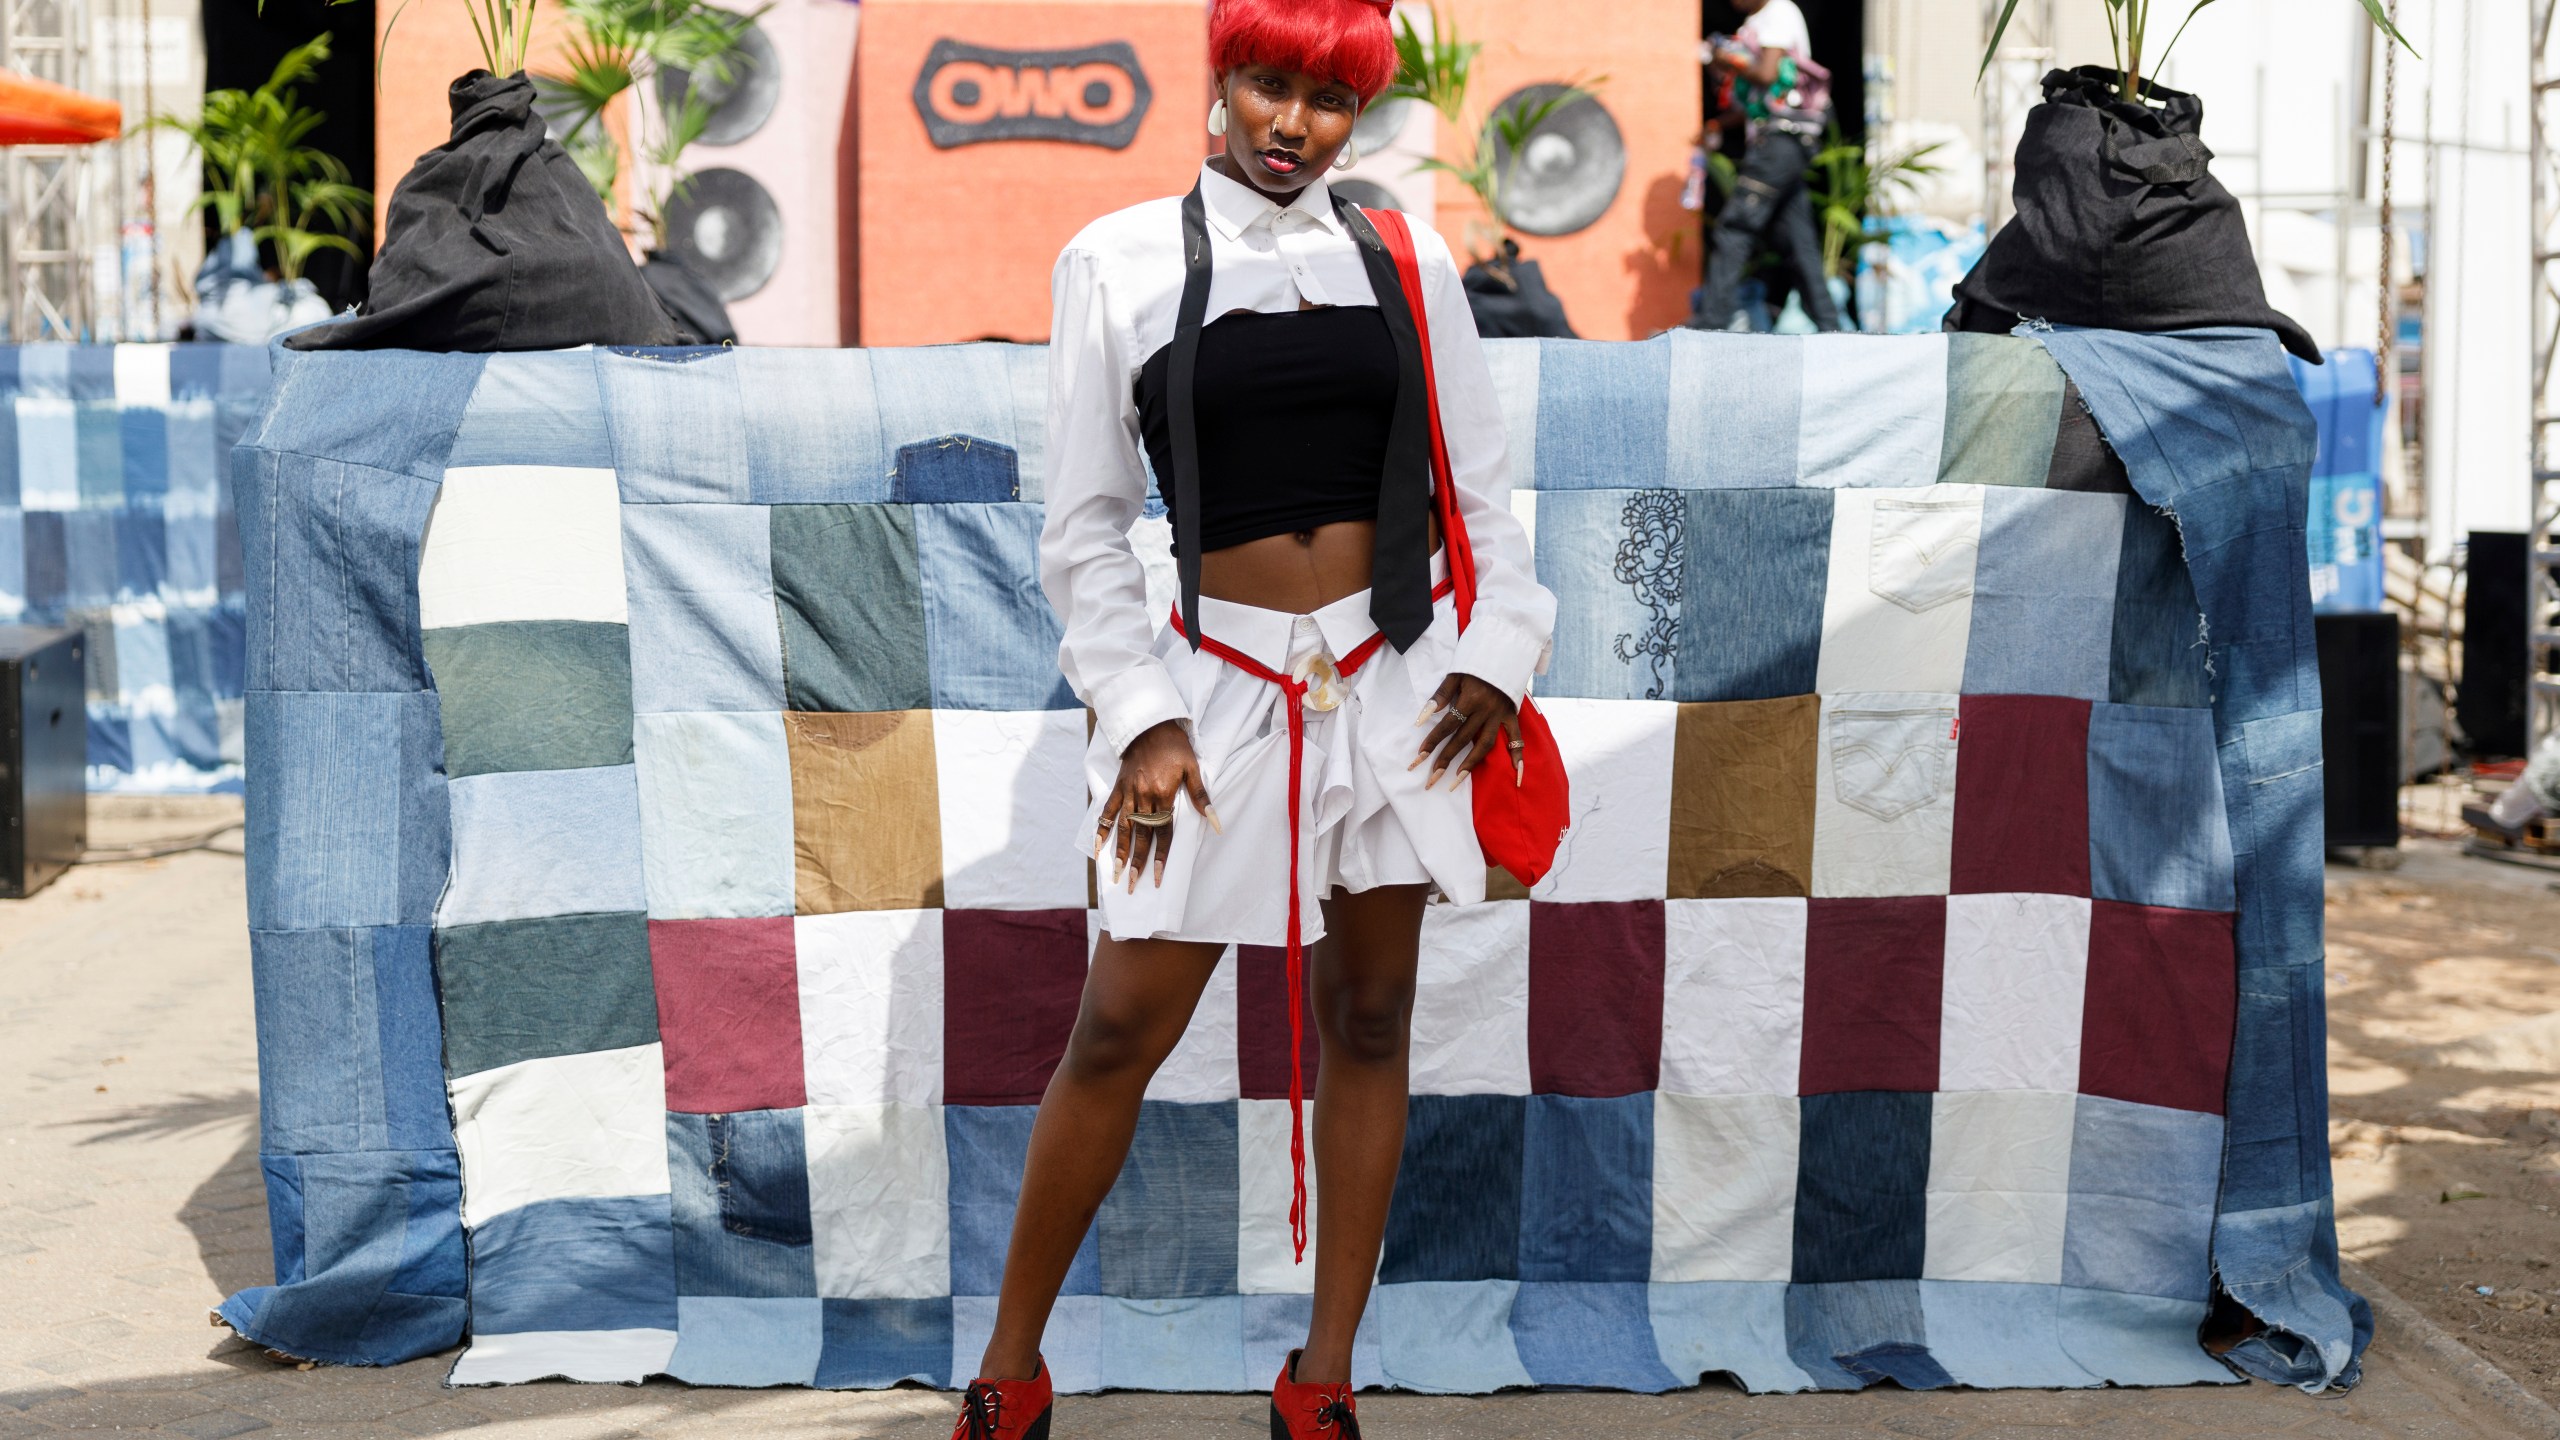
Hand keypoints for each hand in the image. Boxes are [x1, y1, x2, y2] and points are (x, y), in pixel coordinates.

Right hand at [1096, 720, 1218, 892]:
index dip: (1160, 857)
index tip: (1158, 879)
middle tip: (1132, 885)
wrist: (1149, 724)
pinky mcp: (1118, 787)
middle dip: (1136, 863)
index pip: (1162, 833)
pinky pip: (1107, 811)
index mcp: (1163, 795)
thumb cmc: (1175, 746)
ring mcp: (1128, 793)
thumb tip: (1216, 823)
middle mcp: (1143, 797)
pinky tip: (1097, 848)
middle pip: (1140, 836)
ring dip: (1118, 852)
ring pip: (1122, 828)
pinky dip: (1101, 830)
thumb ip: (1201, 798)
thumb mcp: (1193, 768)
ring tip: (1115, 873)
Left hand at [1410, 674, 1520, 790]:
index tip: (1419, 756)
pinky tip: (1516, 774)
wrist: (1506, 651)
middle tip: (1432, 779)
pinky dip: (1518, 756)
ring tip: (1456, 781)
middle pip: (1462, 740)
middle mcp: (1486, 711)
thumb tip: (1423, 717)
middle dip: (1445, 760)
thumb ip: (1441, 695)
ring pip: (1485, 745)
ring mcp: (1500, 715)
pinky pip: (1517, 738)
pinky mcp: (1512, 716)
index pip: (1447, 725)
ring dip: (1470, 764)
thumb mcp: (1456, 674)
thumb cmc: (1475, 665)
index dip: (1432, 741)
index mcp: (1470, 699)